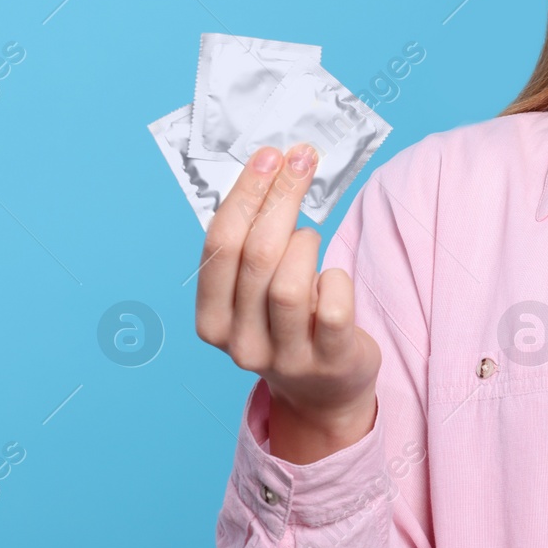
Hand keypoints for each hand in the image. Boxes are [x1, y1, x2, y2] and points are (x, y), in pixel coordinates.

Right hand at [194, 142, 381, 460]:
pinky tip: (333, 276)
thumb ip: (251, 245)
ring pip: (289, 284)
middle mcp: (240, 344)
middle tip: (302, 159)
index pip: (220, 246)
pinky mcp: (331, 360)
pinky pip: (333, 305)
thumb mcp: (255, 293)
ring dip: (305, 244)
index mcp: (211, 321)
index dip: (245, 194)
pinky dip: (335, 278)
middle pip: (256, 256)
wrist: (324, 393)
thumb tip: (269, 167)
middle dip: (280, 198)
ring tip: (311, 237)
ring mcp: (286, 358)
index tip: (268, 155)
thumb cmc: (289, 323)